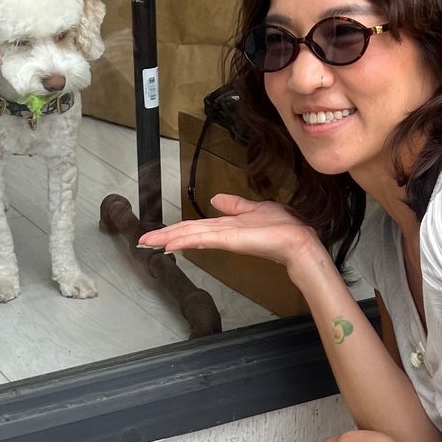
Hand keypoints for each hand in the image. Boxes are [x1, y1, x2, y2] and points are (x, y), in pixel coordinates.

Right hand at [139, 194, 322, 275]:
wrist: (298, 241)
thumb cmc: (283, 228)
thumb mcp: (254, 208)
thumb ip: (234, 205)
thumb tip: (217, 198)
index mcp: (226, 226)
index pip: (195, 227)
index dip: (175, 229)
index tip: (159, 234)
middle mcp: (222, 233)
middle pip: (188, 233)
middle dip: (165, 236)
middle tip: (143, 241)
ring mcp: (224, 238)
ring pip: (191, 236)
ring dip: (169, 238)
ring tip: (149, 242)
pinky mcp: (230, 241)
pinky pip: (203, 238)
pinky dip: (186, 240)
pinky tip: (171, 243)